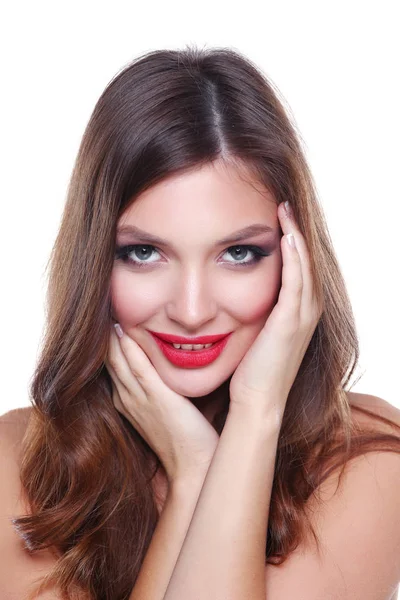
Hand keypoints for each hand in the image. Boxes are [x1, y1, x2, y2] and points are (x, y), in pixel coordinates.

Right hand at [105, 328, 218, 484]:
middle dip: (105, 338)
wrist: (194, 467)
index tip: (109, 323)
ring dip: (113, 339)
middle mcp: (128, 399)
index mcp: (128, 402)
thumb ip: (164, 388)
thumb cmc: (186, 440)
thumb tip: (175, 366)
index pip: (113, 367)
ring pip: (119, 362)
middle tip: (103, 312)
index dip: (109, 346)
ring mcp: (140, 400)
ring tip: (108, 315)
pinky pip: (139, 369)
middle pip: (110, 361)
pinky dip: (130, 351)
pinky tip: (124, 333)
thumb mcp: (167, 410)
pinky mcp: (158, 399)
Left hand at [229, 201, 322, 424]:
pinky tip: (286, 237)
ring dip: (296, 237)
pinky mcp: (290, 324)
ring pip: (305, 267)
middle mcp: (304, 313)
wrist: (255, 403)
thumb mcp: (252, 335)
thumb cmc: (249, 373)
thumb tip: (226, 296)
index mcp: (295, 314)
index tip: (276, 218)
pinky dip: (295, 259)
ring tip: (285, 210)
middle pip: (306, 262)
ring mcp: (301, 318)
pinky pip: (296, 283)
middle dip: (296, 232)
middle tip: (284, 205)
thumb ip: (249, 312)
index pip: (297, 269)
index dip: (291, 243)